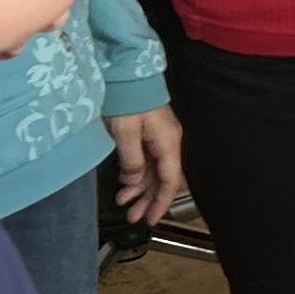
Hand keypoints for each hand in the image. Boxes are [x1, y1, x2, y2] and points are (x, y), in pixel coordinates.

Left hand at [106, 104, 183, 226]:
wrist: (126, 73)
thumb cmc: (128, 101)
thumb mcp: (125, 133)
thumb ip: (131, 160)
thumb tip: (133, 181)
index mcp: (168, 143)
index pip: (170, 180)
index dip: (161, 202)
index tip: (150, 220)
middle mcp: (168, 143)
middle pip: (163, 179)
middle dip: (149, 200)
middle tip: (133, 218)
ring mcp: (158, 138)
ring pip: (153, 171)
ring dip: (140, 189)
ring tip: (124, 203)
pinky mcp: (148, 134)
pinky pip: (146, 161)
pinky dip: (136, 175)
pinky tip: (125, 184)